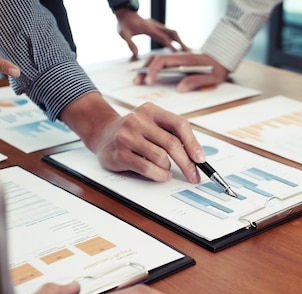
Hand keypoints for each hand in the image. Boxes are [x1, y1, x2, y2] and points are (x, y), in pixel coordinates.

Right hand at [59, 92, 204, 182]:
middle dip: (187, 163)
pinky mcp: (120, 153)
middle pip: (172, 144)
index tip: (200, 159)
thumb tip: (196, 155)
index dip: (193, 143)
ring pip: (161, 157)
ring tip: (165, 169)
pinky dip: (159, 175)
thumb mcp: (151, 124)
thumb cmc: (132, 132)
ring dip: (168, 168)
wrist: (101, 133)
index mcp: (151, 110)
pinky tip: (161, 174)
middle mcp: (138, 120)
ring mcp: (127, 136)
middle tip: (193, 175)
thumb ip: (171, 134)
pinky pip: (148, 167)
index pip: (179, 124)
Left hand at [115, 9, 188, 58]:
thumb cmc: (124, 24)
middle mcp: (155, 26)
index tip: (178, 54)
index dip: (171, 46)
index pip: (163, 38)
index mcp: (149, 28)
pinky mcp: (157, 27)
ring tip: (187, 50)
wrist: (124, 13)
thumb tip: (135, 54)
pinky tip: (179, 46)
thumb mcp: (124, 34)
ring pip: (172, 32)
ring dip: (180, 41)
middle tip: (188, 52)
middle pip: (172, 33)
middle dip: (181, 42)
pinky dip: (176, 39)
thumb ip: (130, 44)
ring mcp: (157, 26)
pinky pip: (169, 32)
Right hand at [135, 53, 230, 92]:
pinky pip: (163, 64)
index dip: (154, 70)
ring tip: (140, 80)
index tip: (149, 81)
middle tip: (137, 82)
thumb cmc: (219, 67)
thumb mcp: (211, 77)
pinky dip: (153, 69)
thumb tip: (180, 88)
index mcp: (185, 59)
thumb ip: (196, 81)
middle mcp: (179, 57)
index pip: (163, 61)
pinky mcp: (179, 62)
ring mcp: (178, 58)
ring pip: (157, 60)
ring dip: (147, 69)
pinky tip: (150, 78)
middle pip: (156, 59)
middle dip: (145, 70)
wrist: (224, 57)